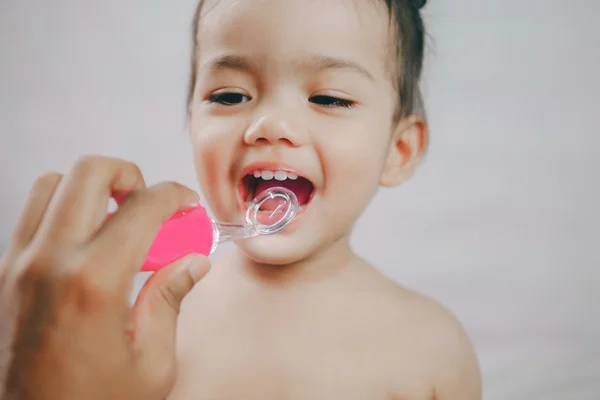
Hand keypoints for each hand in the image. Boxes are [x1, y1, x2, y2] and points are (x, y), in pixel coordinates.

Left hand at [0, 155, 209, 399]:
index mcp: (94, 283)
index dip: (174, 196)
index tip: (186, 205)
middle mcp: (48, 263)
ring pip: (52, 184)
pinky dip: (61, 211)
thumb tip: (193, 263)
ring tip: (115, 220)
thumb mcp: (151, 363)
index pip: (143, 206)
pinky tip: (85, 244)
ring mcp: (16, 266)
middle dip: (130, 175)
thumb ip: (171, 299)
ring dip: (90, 190)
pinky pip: (30, 217)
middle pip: (90, 172)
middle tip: (148, 203)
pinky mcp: (1, 276)